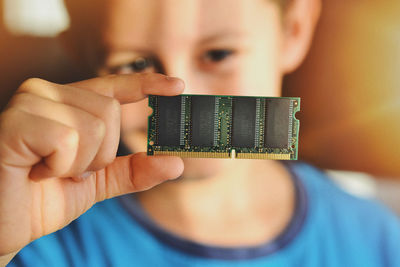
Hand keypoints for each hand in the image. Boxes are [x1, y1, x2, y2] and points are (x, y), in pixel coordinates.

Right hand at [0, 74, 183, 259]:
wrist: (5, 224)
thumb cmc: (44, 197)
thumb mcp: (98, 183)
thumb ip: (134, 171)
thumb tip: (176, 162)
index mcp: (68, 104)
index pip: (114, 87)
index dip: (147, 84)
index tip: (178, 86)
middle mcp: (49, 94)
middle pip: (110, 111)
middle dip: (100, 155)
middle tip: (71, 171)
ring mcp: (30, 103)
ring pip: (94, 126)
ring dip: (80, 164)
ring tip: (51, 171)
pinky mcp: (15, 122)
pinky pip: (68, 139)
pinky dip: (61, 167)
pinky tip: (37, 171)